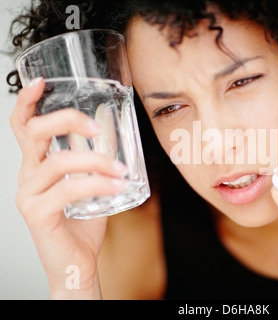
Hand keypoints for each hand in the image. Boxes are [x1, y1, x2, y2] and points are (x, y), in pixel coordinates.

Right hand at [9, 78, 126, 297]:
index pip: (23, 128)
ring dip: (95, 160)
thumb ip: (96, 161)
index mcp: (37, 166)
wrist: (77, 263)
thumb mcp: (91, 185)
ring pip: (58, 163)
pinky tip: (117, 185)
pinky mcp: (38, 215)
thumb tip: (115, 133)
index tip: (42, 82)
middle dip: (66, 120)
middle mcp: (28, 177)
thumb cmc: (82, 224)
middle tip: (96, 126)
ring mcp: (29, 196)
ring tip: (121, 169)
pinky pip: (68, 190)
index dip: (28, 103)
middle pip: (34, 134)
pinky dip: (97, 183)